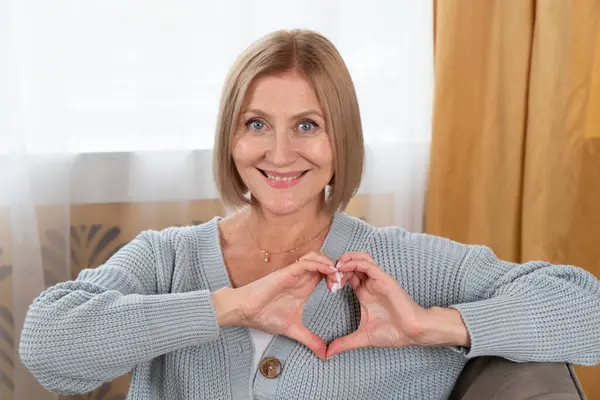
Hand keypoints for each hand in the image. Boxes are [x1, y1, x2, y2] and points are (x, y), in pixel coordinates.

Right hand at [212, 251, 337, 359]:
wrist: (244, 311)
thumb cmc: (264, 316)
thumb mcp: (294, 330)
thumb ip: (310, 340)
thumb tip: (324, 354)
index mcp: (304, 287)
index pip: (326, 274)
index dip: (338, 278)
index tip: (345, 290)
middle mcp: (301, 277)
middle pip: (325, 262)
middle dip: (338, 269)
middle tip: (345, 282)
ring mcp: (294, 273)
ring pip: (317, 257)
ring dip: (330, 265)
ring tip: (338, 278)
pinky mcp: (287, 272)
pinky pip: (307, 262)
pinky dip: (320, 264)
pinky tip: (330, 272)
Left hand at [325, 252, 469, 358]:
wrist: (412, 332)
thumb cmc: (393, 333)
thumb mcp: (362, 337)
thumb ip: (344, 343)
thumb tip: (328, 354)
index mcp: (364, 293)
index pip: (347, 276)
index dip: (334, 277)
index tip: (327, 287)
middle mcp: (370, 284)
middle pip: (351, 263)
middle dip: (336, 267)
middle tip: (328, 277)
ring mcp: (377, 280)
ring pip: (359, 258)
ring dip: (345, 260)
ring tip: (335, 270)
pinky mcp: (383, 278)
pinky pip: (366, 264)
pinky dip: (353, 263)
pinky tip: (343, 269)